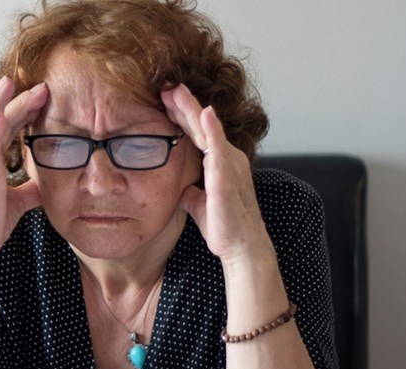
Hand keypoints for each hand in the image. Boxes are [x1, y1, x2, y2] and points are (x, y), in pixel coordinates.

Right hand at [0, 76, 48, 258]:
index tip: (39, 96)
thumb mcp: (17, 202)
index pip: (6, 127)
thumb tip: (45, 186)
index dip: (21, 110)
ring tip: (16, 84)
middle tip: (38, 83)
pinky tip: (1, 115)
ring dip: (6, 104)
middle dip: (17, 99)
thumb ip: (30, 190)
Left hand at [161, 84, 272, 262]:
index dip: (180, 114)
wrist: (241, 247)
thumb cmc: (224, 226)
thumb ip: (191, 192)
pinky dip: (212, 129)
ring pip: (207, 129)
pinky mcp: (227, 175)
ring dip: (191, 108)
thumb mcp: (199, 204)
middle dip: (182, 103)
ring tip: (175, 90)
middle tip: (165, 84)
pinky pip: (218, 147)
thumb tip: (181, 189)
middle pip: (201, 123)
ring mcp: (228, 164)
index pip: (197, 132)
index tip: (164, 98)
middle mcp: (226, 157)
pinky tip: (204, 112)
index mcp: (219, 162)